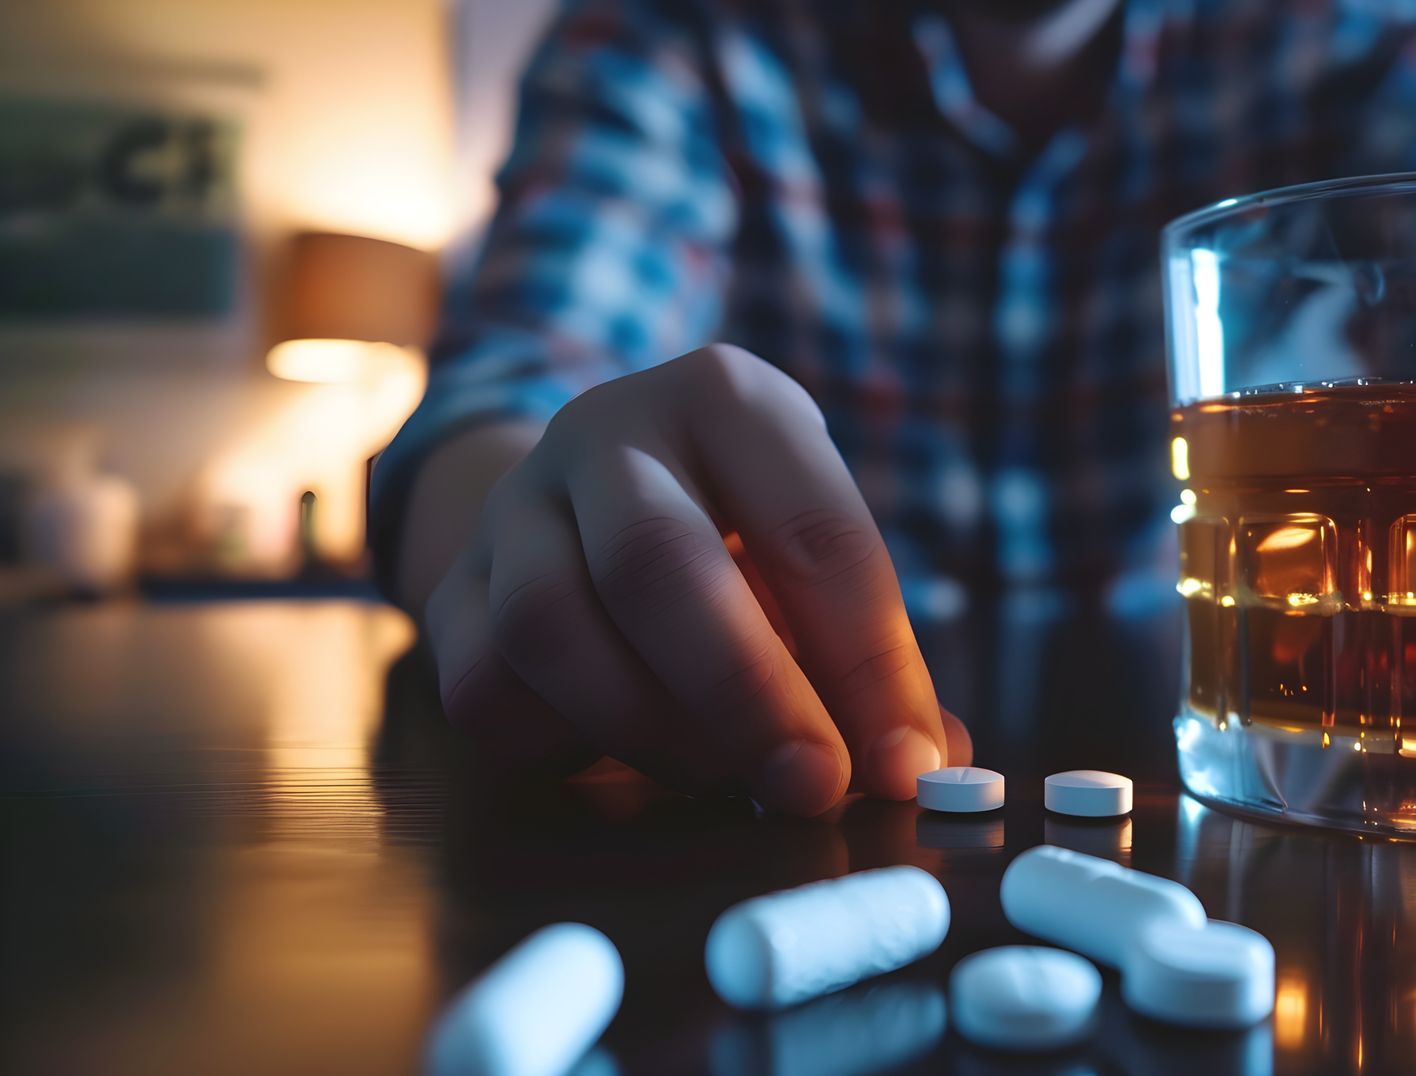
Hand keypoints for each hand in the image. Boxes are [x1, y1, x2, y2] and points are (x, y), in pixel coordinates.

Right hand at [423, 344, 969, 814]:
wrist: (577, 495)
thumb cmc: (735, 536)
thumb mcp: (811, 558)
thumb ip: (868, 661)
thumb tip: (932, 766)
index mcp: (726, 401)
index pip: (815, 532)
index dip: (870, 664)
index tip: (908, 764)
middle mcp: (605, 431)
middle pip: (657, 563)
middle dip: (748, 694)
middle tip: (812, 788)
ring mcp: (512, 508)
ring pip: (551, 627)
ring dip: (653, 729)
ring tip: (723, 774)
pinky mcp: (450, 593)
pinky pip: (488, 690)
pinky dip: (566, 746)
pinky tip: (625, 755)